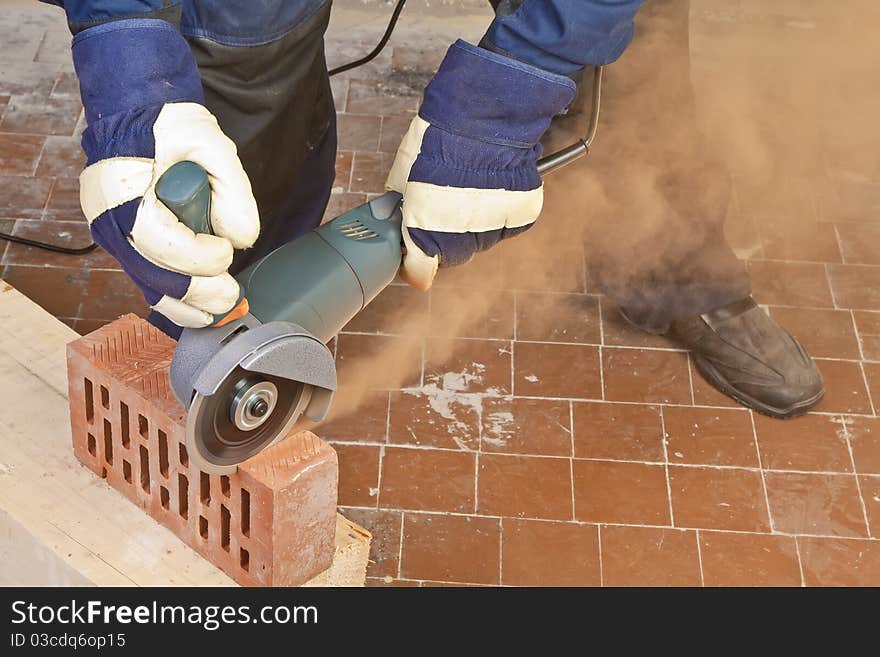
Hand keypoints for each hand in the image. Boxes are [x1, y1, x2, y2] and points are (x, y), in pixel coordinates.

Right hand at [73, 19, 258, 327]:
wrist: (136, 117)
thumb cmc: (167, 126)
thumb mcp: (210, 142)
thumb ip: (233, 188)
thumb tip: (243, 239)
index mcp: (120, 190)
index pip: (155, 239)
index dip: (194, 255)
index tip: (225, 251)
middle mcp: (108, 220)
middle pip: (151, 273)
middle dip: (197, 291)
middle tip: (232, 295)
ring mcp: (114, 237)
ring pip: (149, 286)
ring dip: (189, 304)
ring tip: (225, 309)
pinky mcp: (128, 246)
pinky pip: (150, 281)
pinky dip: (178, 300)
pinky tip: (204, 312)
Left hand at [386, 40, 574, 289]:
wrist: (484, 113)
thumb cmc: (439, 136)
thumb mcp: (403, 172)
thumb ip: (403, 206)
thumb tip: (399, 217)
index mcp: (426, 229)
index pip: (421, 272)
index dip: (416, 264)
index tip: (413, 258)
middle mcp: (462, 237)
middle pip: (453, 254)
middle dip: (445, 238)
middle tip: (443, 208)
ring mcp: (495, 227)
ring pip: (481, 240)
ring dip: (474, 224)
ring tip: (470, 188)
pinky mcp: (522, 215)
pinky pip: (507, 224)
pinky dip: (501, 211)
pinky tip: (493, 187)